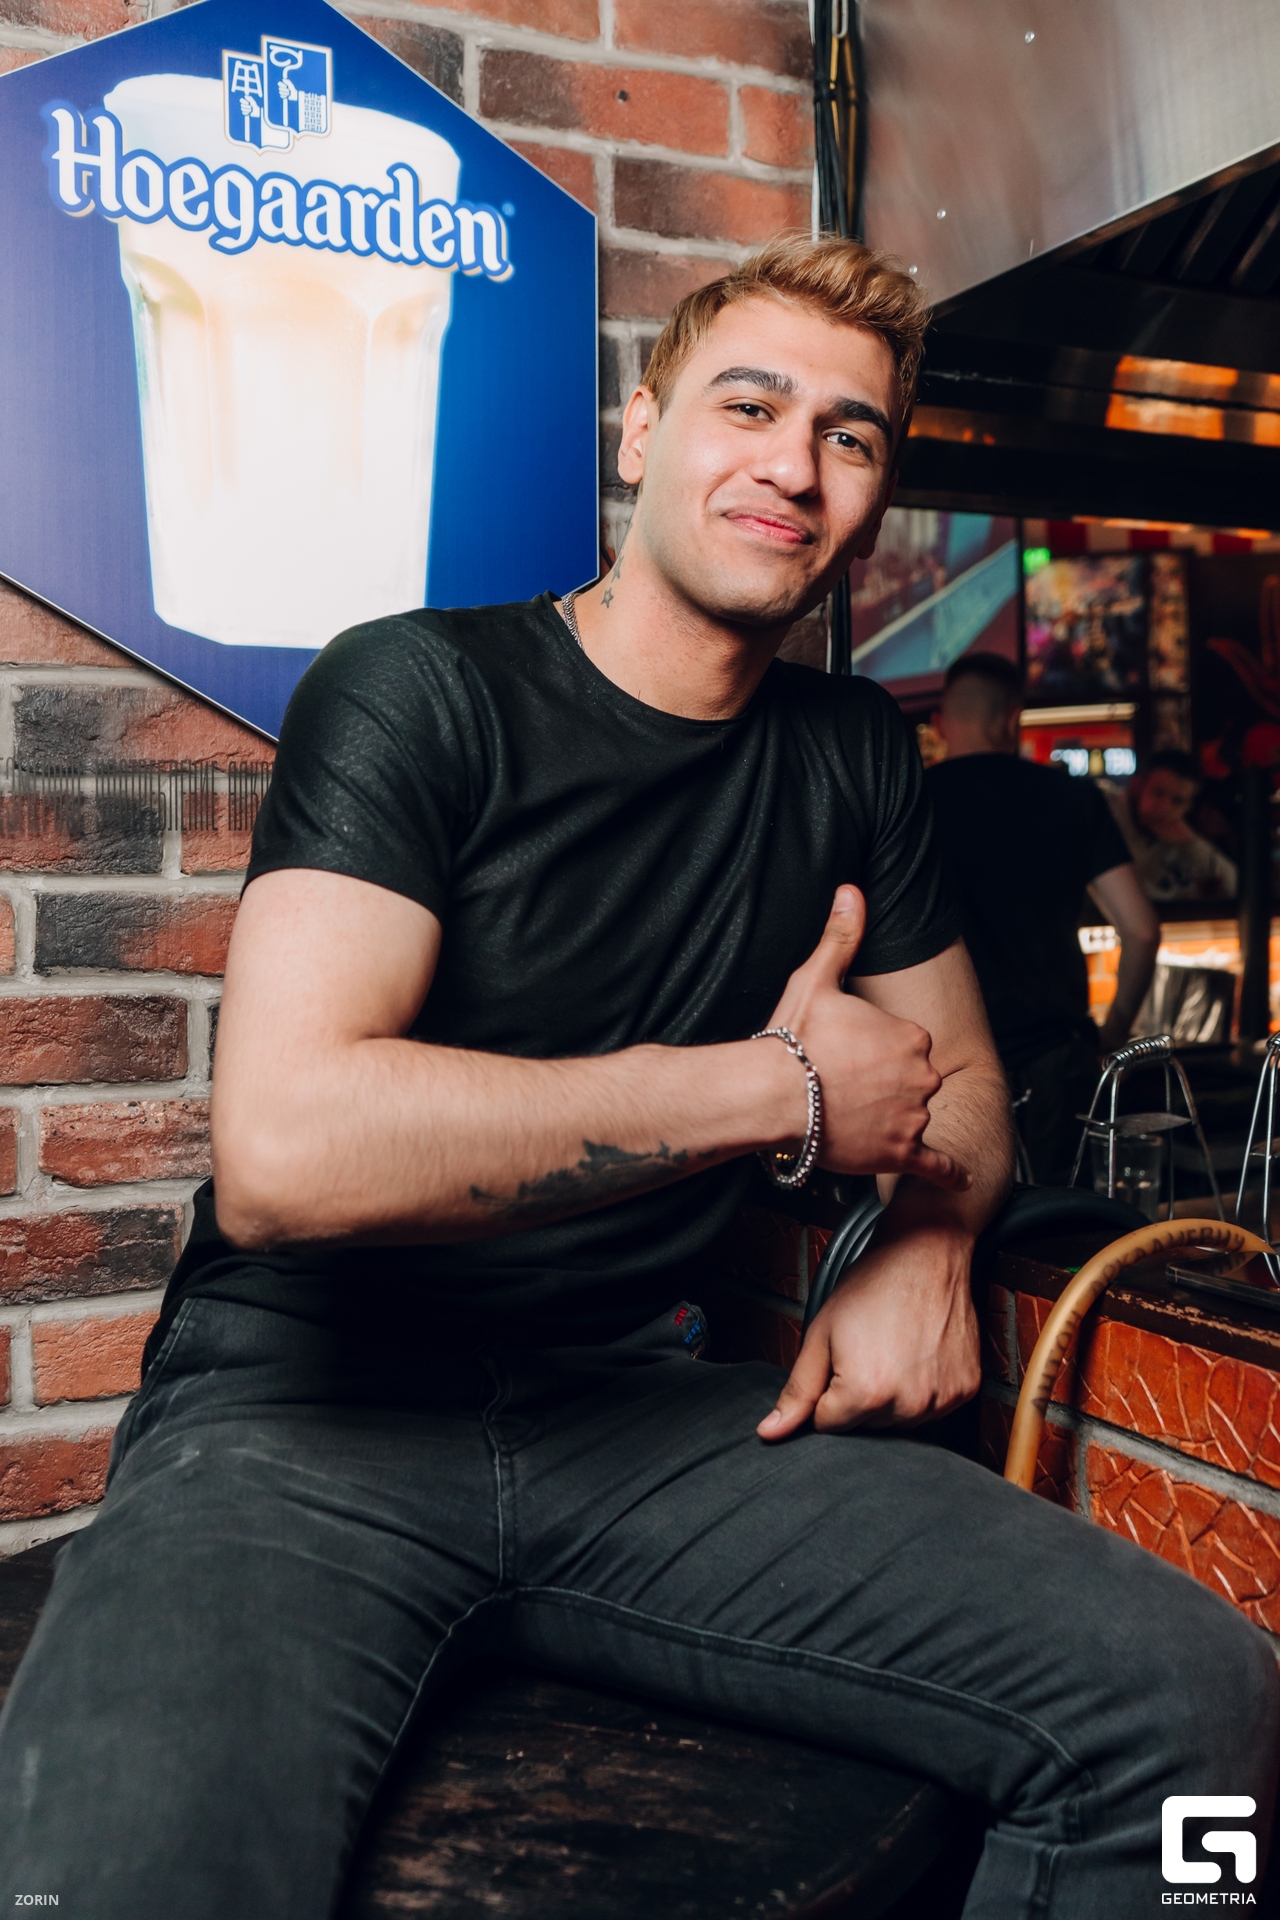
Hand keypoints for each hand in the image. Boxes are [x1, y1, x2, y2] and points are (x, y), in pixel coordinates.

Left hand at [757, 1228, 980, 1437]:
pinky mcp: (965, 1390)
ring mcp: (941, 1399)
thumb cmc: (873, 1286)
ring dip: (890, 1397)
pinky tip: (917, 1356)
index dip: (825, 1395)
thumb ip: (798, 1391)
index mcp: (866, 1393)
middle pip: (865, 1427)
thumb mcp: (821, 1334)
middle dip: (857, 1397)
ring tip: (893, 1351)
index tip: (838, 1362)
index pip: (828, 1425)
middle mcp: (908, 1404)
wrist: (925, 1253)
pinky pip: (932, 1409)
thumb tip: (771, 1433)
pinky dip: (921, 1390)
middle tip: (866, 1351)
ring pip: (898, 1421)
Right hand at [767, 885, 967, 1189]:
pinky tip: (958, 1179)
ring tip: (854, 1117)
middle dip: (888, 1083)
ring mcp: (913, 1117)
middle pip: (914, 1079)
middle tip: (846, 1085)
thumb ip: (842, 936)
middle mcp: (922, 1076)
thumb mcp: (818, 978)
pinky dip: (949, 1174)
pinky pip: (936, 1166)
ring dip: (894, 1119)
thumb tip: (851, 892)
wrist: (774, 1095)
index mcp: (911, 1036)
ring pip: (915, 1116)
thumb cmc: (793, 1041)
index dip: (879, 1050)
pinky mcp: (901, 1153)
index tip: (851, 1054)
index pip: (908, 1044)